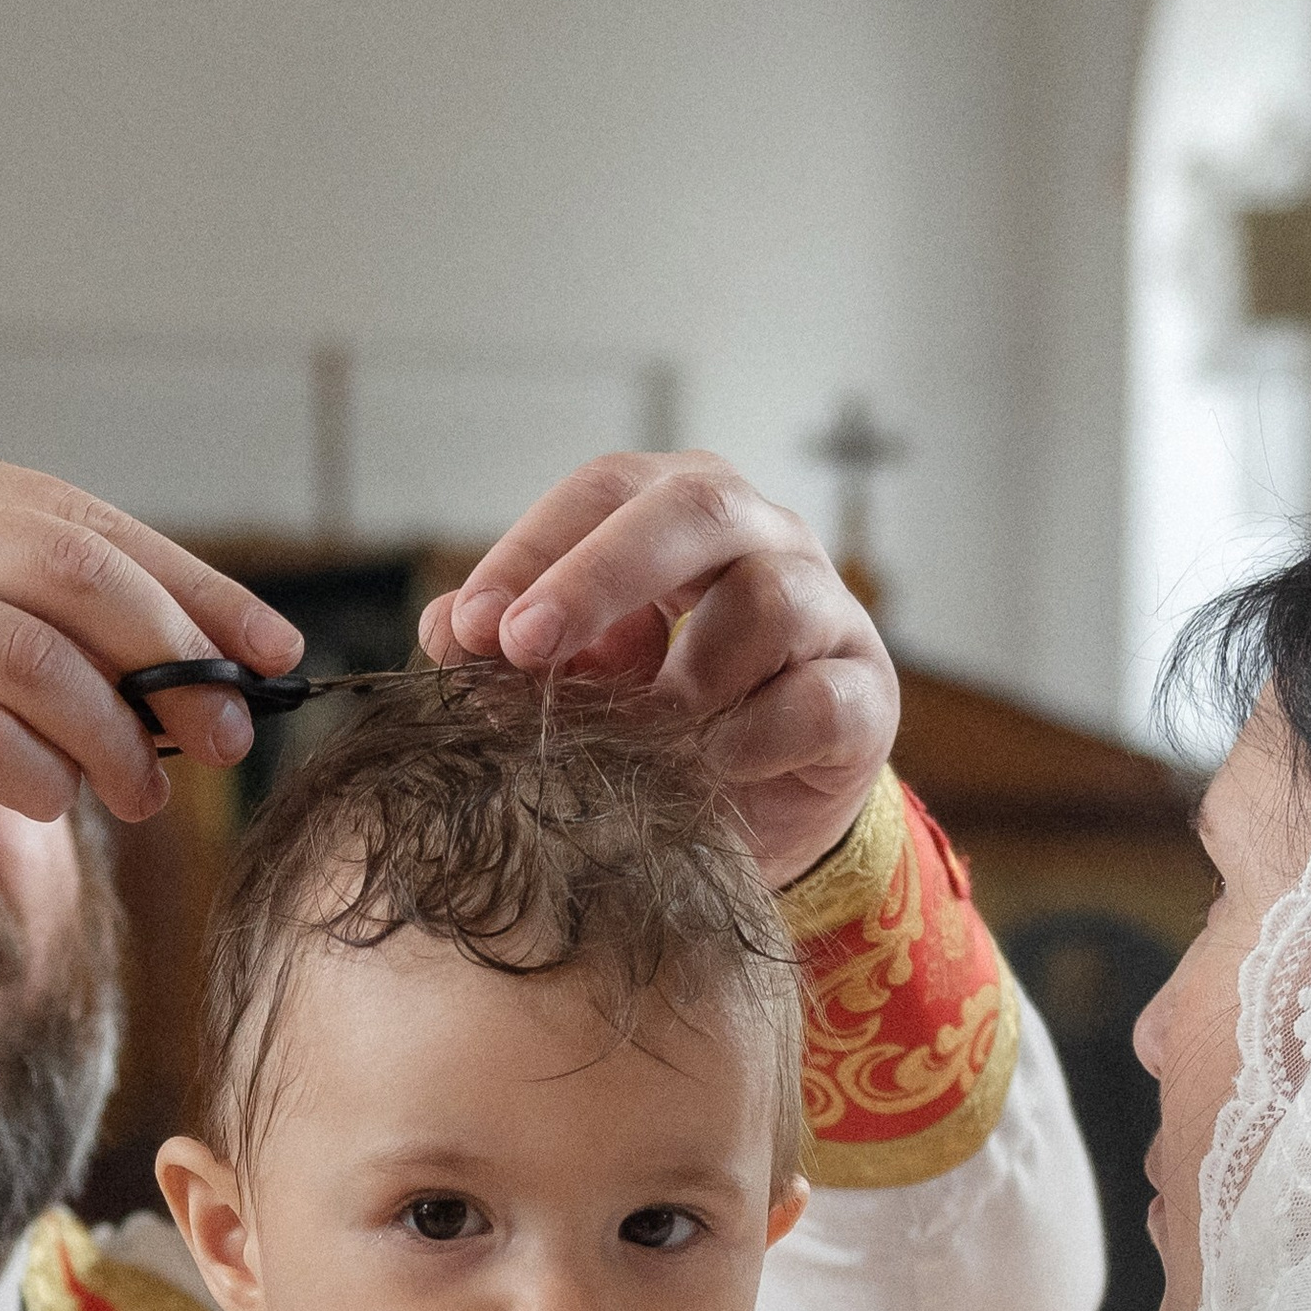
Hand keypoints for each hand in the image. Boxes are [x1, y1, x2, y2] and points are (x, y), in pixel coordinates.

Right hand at [0, 430, 304, 868]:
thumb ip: (41, 636)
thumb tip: (200, 687)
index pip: (86, 522)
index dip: (193, 590)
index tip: (271, 653)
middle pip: (72, 571)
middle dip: (172, 660)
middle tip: (226, 735)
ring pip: (31, 657)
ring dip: (112, 738)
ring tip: (142, 794)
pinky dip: (36, 774)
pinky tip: (55, 802)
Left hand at [417, 450, 898, 887]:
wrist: (761, 820)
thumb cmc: (661, 731)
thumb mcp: (577, 687)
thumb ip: (512, 653)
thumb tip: (445, 629)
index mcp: (680, 516)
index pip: (607, 489)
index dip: (534, 548)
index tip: (470, 629)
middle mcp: (761, 541)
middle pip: (697, 509)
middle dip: (598, 575)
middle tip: (522, 646)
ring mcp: (826, 612)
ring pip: (768, 600)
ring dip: (684, 678)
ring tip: (635, 740)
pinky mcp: (864, 695)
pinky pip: (813, 699)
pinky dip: (749, 740)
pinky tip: (707, 772)